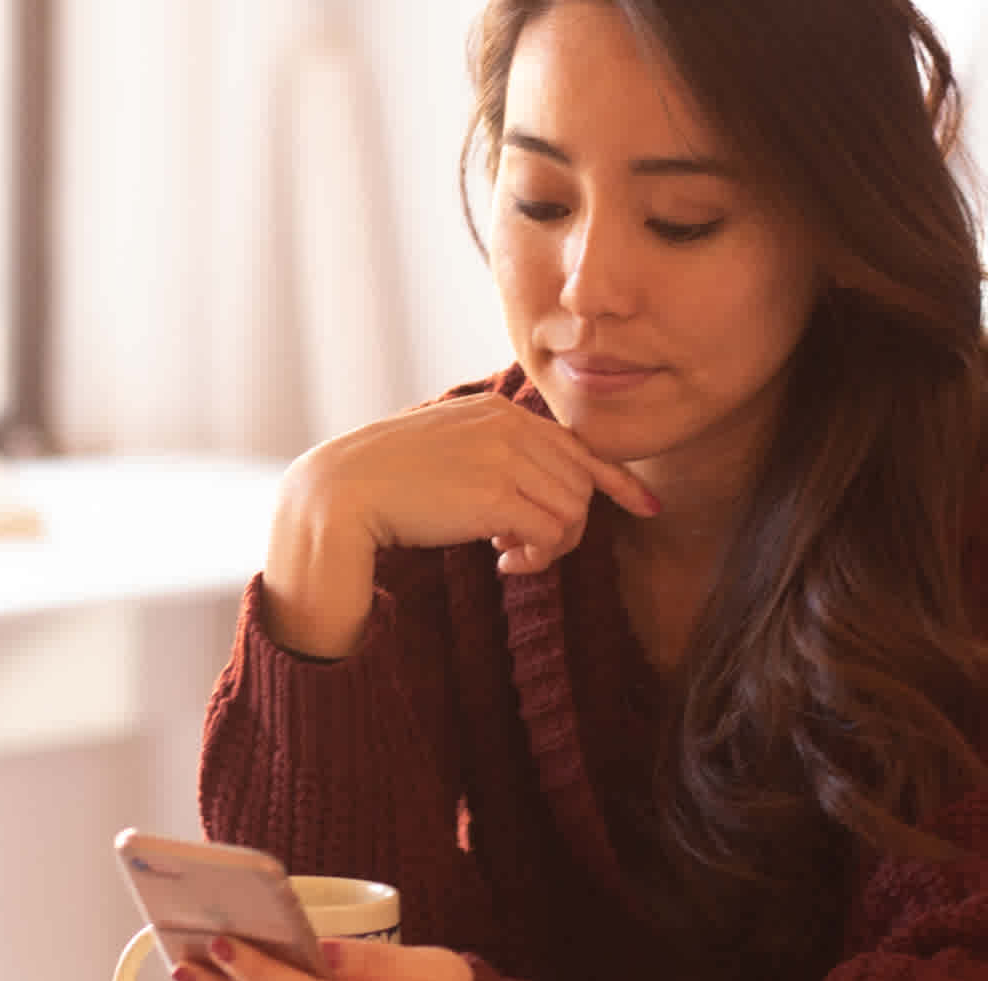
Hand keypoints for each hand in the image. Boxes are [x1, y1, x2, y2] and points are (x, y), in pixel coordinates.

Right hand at [289, 392, 659, 575]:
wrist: (341, 492)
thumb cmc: (386, 481)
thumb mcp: (448, 450)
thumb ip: (493, 459)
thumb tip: (531, 507)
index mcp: (498, 412)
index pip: (576, 446)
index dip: (617, 481)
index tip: (646, 506)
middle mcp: (508, 427)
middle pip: (580, 485)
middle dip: (566, 527)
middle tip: (523, 551)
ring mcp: (503, 458)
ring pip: (573, 512)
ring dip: (551, 547)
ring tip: (510, 556)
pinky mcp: (493, 495)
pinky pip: (550, 534)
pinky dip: (537, 558)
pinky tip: (502, 561)